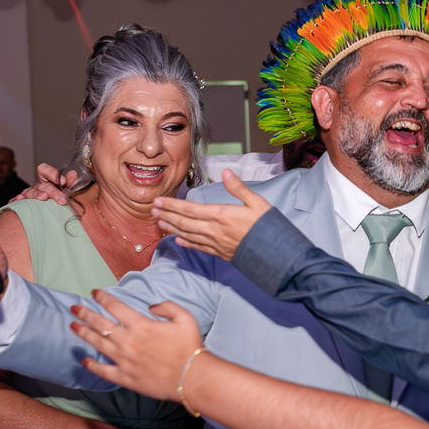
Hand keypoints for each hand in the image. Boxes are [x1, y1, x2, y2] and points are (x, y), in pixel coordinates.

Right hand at [11, 163, 76, 205]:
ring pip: (29, 192)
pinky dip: (16, 200)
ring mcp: (27, 195)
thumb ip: (71, 183)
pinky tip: (20, 200)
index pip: (44, 170)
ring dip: (37, 194)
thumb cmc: (60, 203)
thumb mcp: (68, 193)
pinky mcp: (19, 205)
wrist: (52, 220)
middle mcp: (36, 187)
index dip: (52, 173)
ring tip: (44, 197)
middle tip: (63, 199)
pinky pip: (15, 201)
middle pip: (42, 185)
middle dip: (54, 192)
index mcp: (46, 181)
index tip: (63, 181)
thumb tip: (73, 174)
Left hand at [70, 290, 204, 401]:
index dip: (103, 298)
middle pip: (100, 324)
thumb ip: (167, 306)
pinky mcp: (125, 377)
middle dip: (85, 314)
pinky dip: (92, 365)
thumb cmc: (190, 347)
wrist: (192, 377)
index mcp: (141, 325)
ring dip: (84, 334)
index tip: (94, 293)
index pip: (116, 307)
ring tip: (73, 326)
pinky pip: (103, 370)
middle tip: (73, 308)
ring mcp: (124, 360)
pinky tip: (84, 361)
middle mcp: (128, 341)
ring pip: (98, 344)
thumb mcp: (185, 318)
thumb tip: (151, 306)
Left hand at [152, 169, 270, 261]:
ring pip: (188, 235)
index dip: (172, 205)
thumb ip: (239, 188)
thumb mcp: (258, 203)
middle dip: (167, 215)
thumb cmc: (268, 228)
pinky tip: (178, 241)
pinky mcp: (220, 253)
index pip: (190, 209)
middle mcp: (215, 231)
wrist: (276, 255)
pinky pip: (198, 247)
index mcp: (222, 215)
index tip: (159, 201)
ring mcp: (216, 244)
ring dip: (172, 228)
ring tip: (160, 222)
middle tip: (152, 210)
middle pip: (184, 222)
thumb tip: (226, 172)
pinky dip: (186, 243)